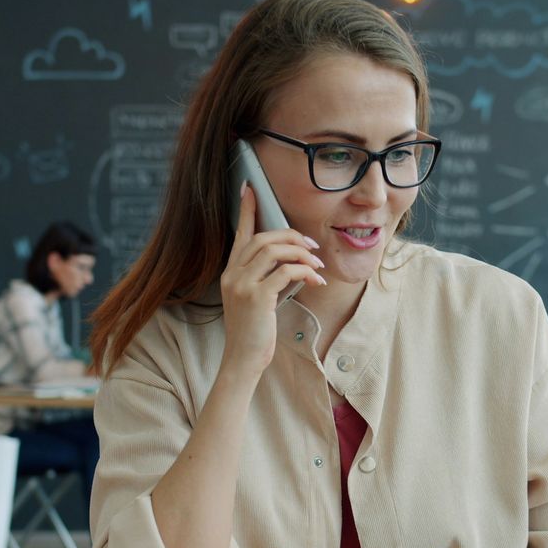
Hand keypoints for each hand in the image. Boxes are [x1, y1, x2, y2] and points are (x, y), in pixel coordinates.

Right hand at [219, 183, 325, 378]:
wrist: (243, 359)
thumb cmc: (254, 331)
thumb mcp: (256, 299)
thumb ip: (266, 278)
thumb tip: (293, 262)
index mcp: (230, 272)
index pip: (239, 234)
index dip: (247, 210)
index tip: (250, 188)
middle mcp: (232, 274)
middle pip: (263, 238)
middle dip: (292, 237)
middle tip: (312, 247)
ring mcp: (242, 285)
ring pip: (273, 250)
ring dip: (301, 254)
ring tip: (317, 266)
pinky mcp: (256, 297)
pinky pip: (285, 272)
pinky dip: (304, 272)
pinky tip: (315, 281)